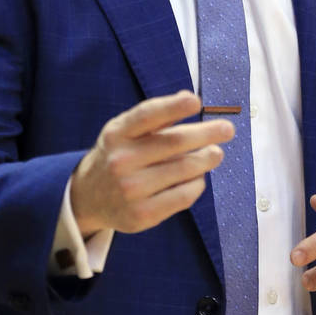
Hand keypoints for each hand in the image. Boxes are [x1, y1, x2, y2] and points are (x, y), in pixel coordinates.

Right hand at [70, 90, 233, 236]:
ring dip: (206, 159)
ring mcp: (130, 190)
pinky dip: (197, 184)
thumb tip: (188, 98)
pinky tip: (198, 177)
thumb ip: (154, 117)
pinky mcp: (142, 215)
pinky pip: (182, 196)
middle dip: (206, 134)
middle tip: (227, 129)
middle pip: (174, 143)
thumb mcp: (124, 131)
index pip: (147, 116)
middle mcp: (121, 161)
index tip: (196, 101)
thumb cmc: (118, 155)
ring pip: (183, 170)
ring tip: (216, 154)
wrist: (88, 198)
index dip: (173, 107)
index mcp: (116, 134)